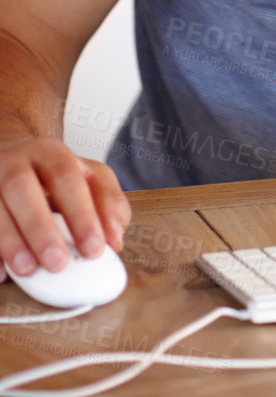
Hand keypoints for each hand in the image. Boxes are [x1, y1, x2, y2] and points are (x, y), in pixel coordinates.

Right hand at [0, 136, 129, 276]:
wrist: (9, 159)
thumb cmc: (53, 177)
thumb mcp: (88, 178)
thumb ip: (108, 204)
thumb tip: (114, 240)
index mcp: (51, 153)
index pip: (67, 176)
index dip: (81, 213)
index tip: (94, 249)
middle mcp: (16, 162)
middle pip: (22, 186)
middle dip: (40, 227)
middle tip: (58, 262)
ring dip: (11, 240)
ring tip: (28, 270)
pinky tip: (1, 273)